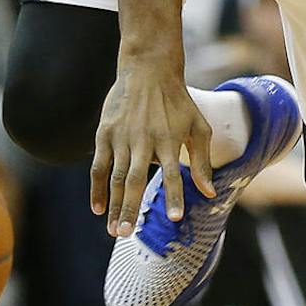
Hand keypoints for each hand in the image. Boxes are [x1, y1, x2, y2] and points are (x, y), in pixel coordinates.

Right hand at [91, 57, 215, 235]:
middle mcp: (143, 140)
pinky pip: (99, 166)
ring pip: (115, 177)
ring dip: (113, 205)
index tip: (176, 217)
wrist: (149, 70)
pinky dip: (96, 188)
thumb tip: (209, 193)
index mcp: (168, 139)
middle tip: (127, 234)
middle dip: (130, 208)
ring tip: (115, 230)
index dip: (174, 195)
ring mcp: (121, 137)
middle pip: (134, 180)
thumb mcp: (198, 127)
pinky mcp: (105, 133)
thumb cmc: (178, 102)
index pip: (173, 173)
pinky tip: (97, 208)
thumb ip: (203, 161)